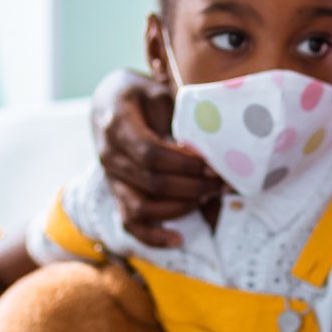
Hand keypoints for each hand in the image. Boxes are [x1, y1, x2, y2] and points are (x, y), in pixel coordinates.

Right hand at [94, 70, 224, 248]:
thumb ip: (176, 117)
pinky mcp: (117, 192)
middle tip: (222, 182)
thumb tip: (210, 146)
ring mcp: (111, 178)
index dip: (184, 164)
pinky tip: (178, 239)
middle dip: (192, 186)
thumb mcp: (158, 92)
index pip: (151, 153)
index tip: (213, 165)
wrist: (109, 101)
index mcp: (117, 124)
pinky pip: (130, 222)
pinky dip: (153, 236)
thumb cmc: (140, 94)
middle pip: (152, 182)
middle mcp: (109, 155)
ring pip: (142, 207)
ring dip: (180, 207)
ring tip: (207, 197)